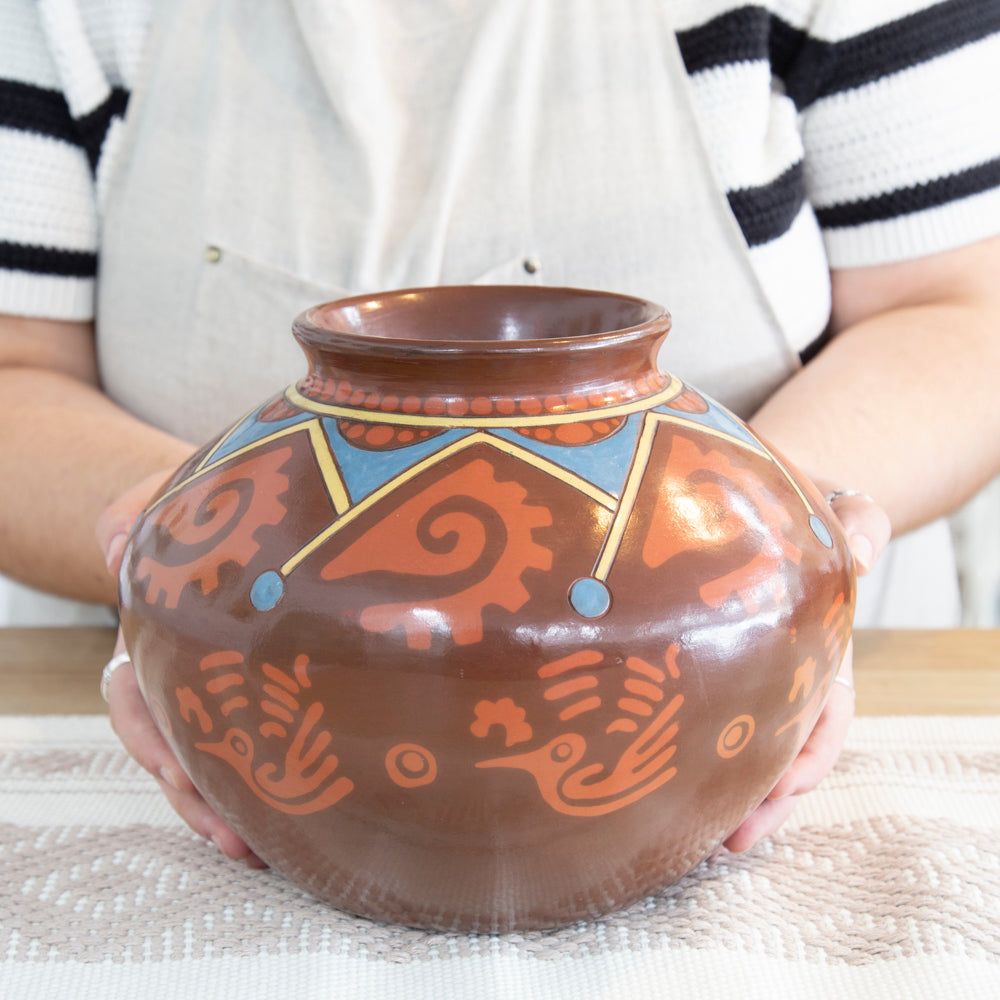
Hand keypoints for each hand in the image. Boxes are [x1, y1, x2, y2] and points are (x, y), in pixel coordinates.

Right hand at [95, 473, 264, 866]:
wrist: (263, 494)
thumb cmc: (214, 501)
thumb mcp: (169, 496)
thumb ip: (134, 513)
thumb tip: (116, 549)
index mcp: (157, 631)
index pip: (134, 695)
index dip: (149, 738)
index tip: (177, 771)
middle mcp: (185, 665)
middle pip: (173, 745)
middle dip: (193, 791)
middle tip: (229, 828)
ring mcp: (226, 679)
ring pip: (212, 756)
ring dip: (227, 803)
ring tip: (257, 845)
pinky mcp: (275, 683)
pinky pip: (262, 741)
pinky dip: (265, 781)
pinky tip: (292, 814)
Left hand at [721, 487, 890, 852]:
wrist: (761, 489)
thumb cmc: (803, 502)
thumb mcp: (841, 505)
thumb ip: (862, 522)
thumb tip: (864, 555)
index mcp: (822, 643)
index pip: (827, 712)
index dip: (809, 753)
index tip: (784, 785)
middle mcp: (788, 667)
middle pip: (785, 747)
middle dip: (766, 796)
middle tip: (734, 838)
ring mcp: (748, 668)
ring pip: (747, 743)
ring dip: (732, 791)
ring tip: (703, 838)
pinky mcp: (707, 661)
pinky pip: (708, 712)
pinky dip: (698, 752)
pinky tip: (668, 785)